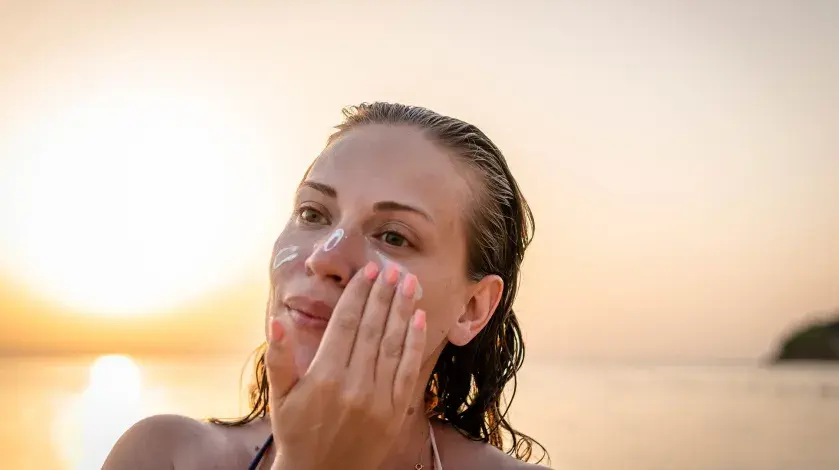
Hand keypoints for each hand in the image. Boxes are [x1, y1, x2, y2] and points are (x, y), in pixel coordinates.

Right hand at [266, 261, 426, 469]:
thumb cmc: (296, 431)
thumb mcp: (280, 396)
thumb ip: (279, 357)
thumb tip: (277, 321)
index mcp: (324, 376)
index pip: (346, 324)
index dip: (358, 294)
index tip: (368, 270)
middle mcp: (353, 385)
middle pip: (372, 328)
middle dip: (384, 294)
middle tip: (393, 268)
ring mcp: (378, 399)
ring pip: (393, 344)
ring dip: (403, 310)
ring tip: (409, 283)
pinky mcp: (395, 411)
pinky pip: (408, 369)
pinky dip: (415, 341)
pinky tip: (419, 317)